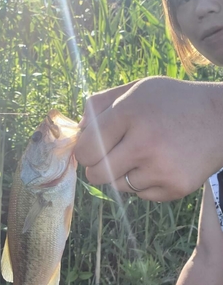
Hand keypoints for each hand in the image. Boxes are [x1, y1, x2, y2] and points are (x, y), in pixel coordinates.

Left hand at [75, 77, 222, 200]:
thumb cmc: (172, 102)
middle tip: (112, 156)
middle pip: (96, 175)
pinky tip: (161, 164)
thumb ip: (100, 104)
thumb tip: (77, 129)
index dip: (85, 151)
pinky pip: (141, 195)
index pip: (85, 150)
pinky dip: (145, 183)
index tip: (92, 148)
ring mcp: (161, 169)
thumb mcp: (137, 89)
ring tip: (144, 155)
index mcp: (129, 113)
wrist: (222, 119)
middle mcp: (144, 143)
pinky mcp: (175, 188)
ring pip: (118, 186)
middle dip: (98, 167)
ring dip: (123, 174)